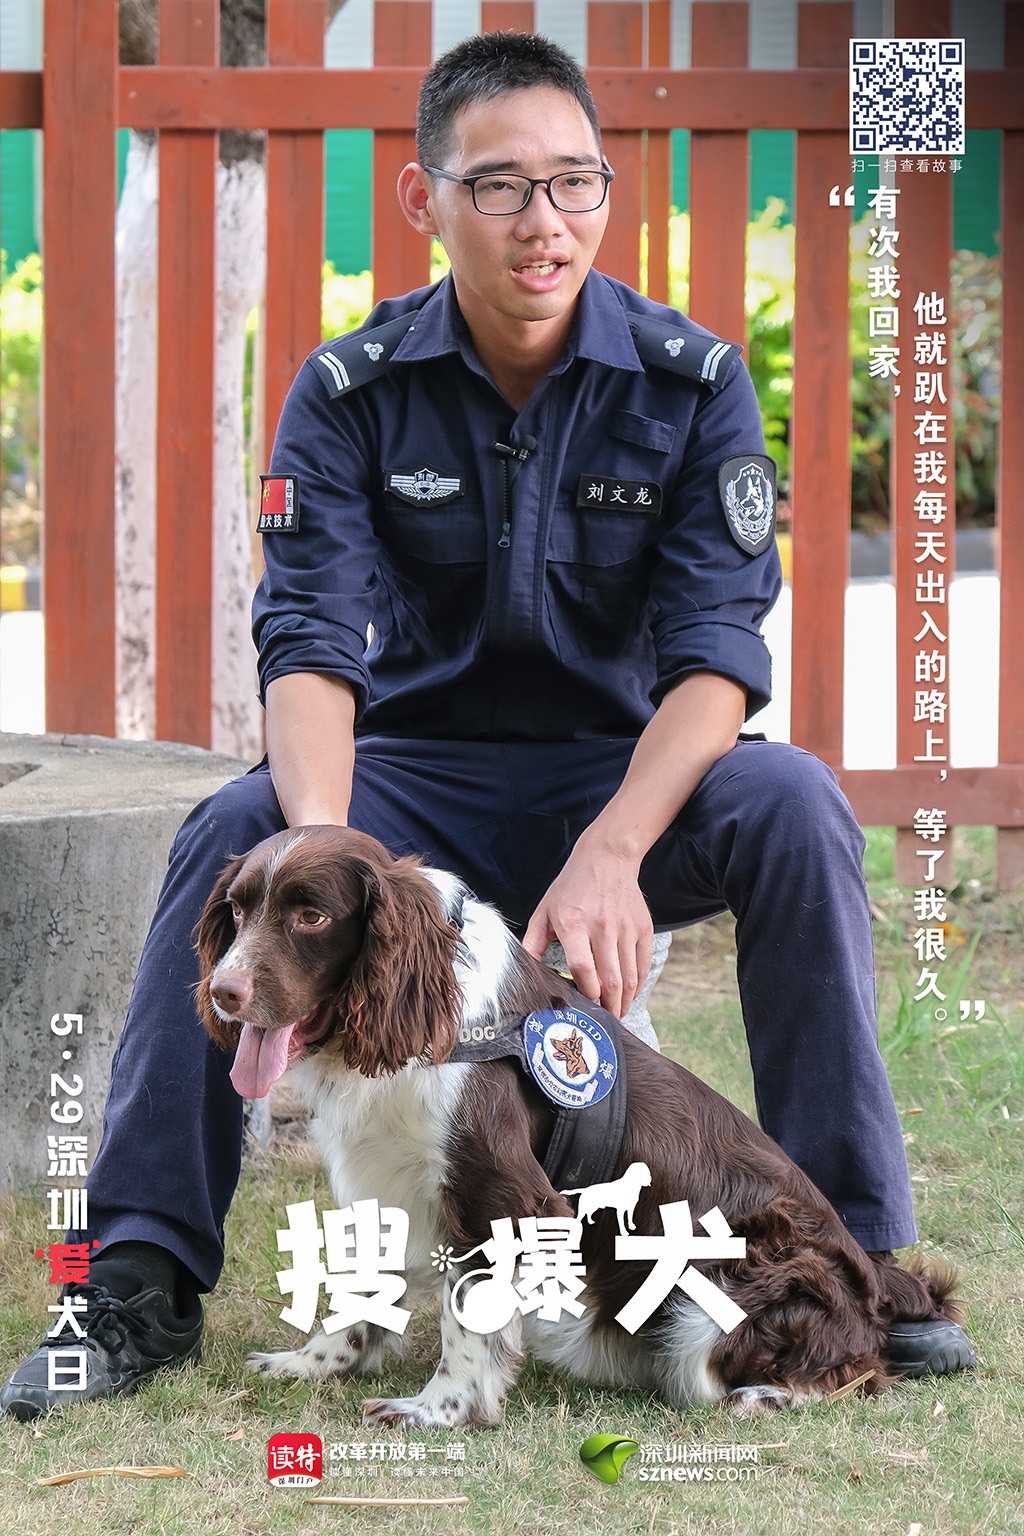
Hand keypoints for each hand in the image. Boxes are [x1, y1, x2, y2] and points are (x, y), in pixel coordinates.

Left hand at [522, 839, 653, 1018]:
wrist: (607, 857)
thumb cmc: (571, 886)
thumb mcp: (545, 910)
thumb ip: (533, 943)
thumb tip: (522, 970)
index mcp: (574, 924)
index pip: (583, 967)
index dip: (585, 992)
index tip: (583, 1005)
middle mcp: (602, 926)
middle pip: (609, 979)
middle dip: (607, 1007)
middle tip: (603, 1020)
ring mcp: (625, 928)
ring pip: (629, 977)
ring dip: (623, 1001)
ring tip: (616, 1012)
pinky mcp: (643, 927)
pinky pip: (642, 965)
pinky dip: (637, 985)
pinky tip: (628, 994)